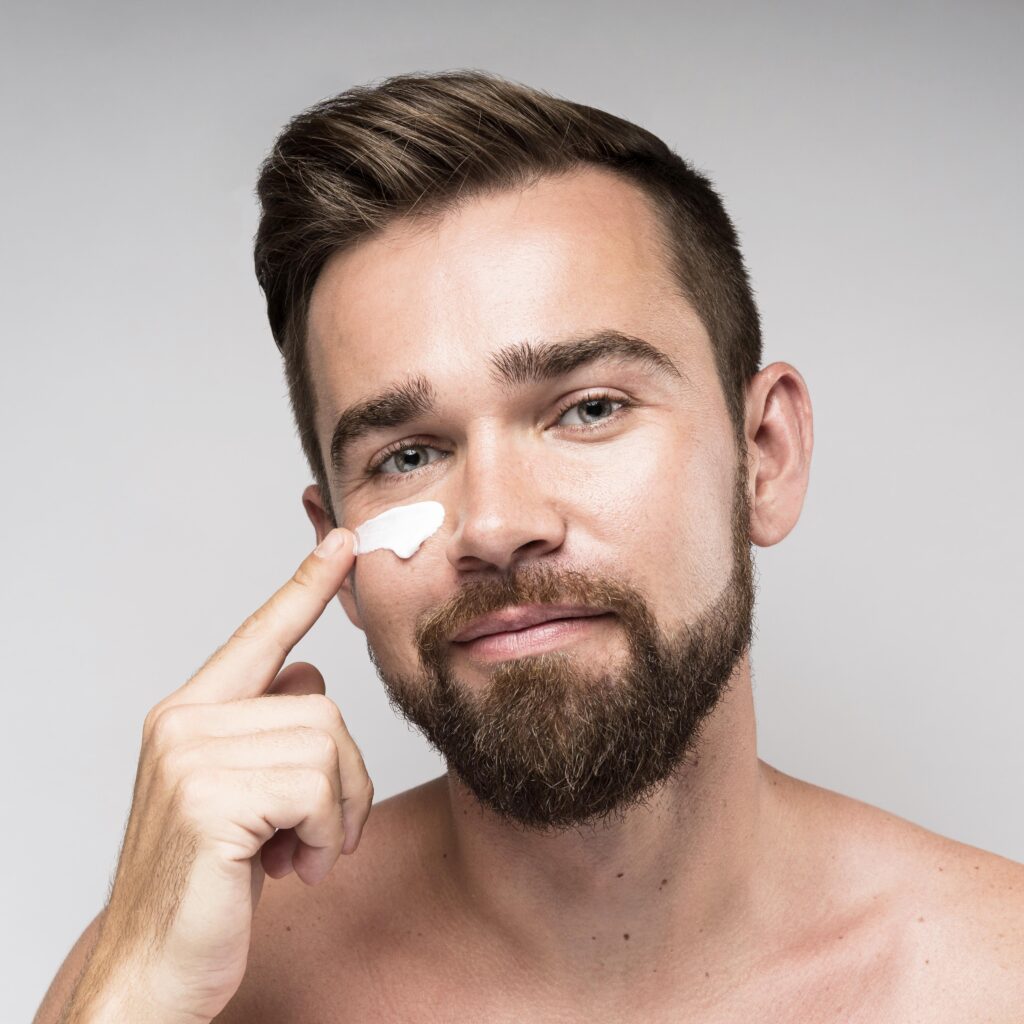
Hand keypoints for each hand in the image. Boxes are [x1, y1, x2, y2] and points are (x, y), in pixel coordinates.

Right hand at [70, 528, 369, 1022]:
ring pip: (327, 745)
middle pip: (323, 708)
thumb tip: (311, 674)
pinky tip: (289, 868)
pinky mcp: (209, 798)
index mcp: (190, 714)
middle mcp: (184, 722)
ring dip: (334, 814)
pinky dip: (323, 834)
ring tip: (296, 854)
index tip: (341, 541)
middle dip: (342, 780)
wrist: (153, 971)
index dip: (305, 586)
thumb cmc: (205, 885)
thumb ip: (268, 730)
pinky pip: (316, 788)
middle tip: (312, 835)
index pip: (260, 634)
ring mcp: (191, 756)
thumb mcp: (241, 797)